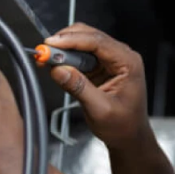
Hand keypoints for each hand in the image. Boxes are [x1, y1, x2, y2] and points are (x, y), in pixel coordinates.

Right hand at [45, 23, 151, 150]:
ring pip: (84, 43)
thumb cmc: (123, 126)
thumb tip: (58, 70)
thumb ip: (79, 88)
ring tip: (47, 59)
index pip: (98, 42)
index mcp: (128, 63)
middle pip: (90, 36)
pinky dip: (67, 58)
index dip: (72, 41)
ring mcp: (111, 61)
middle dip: (66, 42)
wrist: (129, 137)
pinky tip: (56, 65)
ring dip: (65, 50)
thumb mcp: (100, 109)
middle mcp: (122, 57)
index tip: (51, 44)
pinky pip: (81, 56)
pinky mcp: (101, 67)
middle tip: (45, 51)